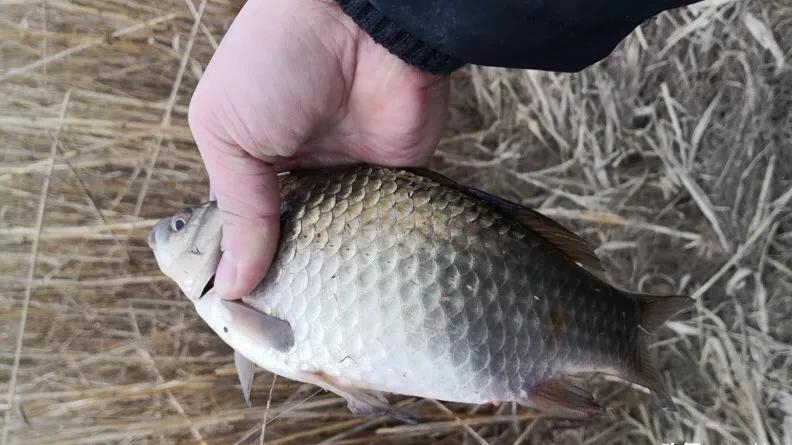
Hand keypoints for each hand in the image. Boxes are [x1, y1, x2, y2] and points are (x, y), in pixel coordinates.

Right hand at [188, 0, 449, 298]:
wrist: (362, 20)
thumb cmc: (277, 62)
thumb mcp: (230, 132)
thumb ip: (238, 209)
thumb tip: (231, 284)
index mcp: (254, 161)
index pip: (245, 229)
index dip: (244, 268)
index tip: (246, 315)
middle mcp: (302, 175)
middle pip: (295, 242)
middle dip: (292, 279)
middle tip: (288, 328)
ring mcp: (351, 178)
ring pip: (342, 244)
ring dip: (335, 273)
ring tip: (325, 320)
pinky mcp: (396, 180)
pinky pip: (387, 228)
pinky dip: (379, 253)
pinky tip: (367, 289)